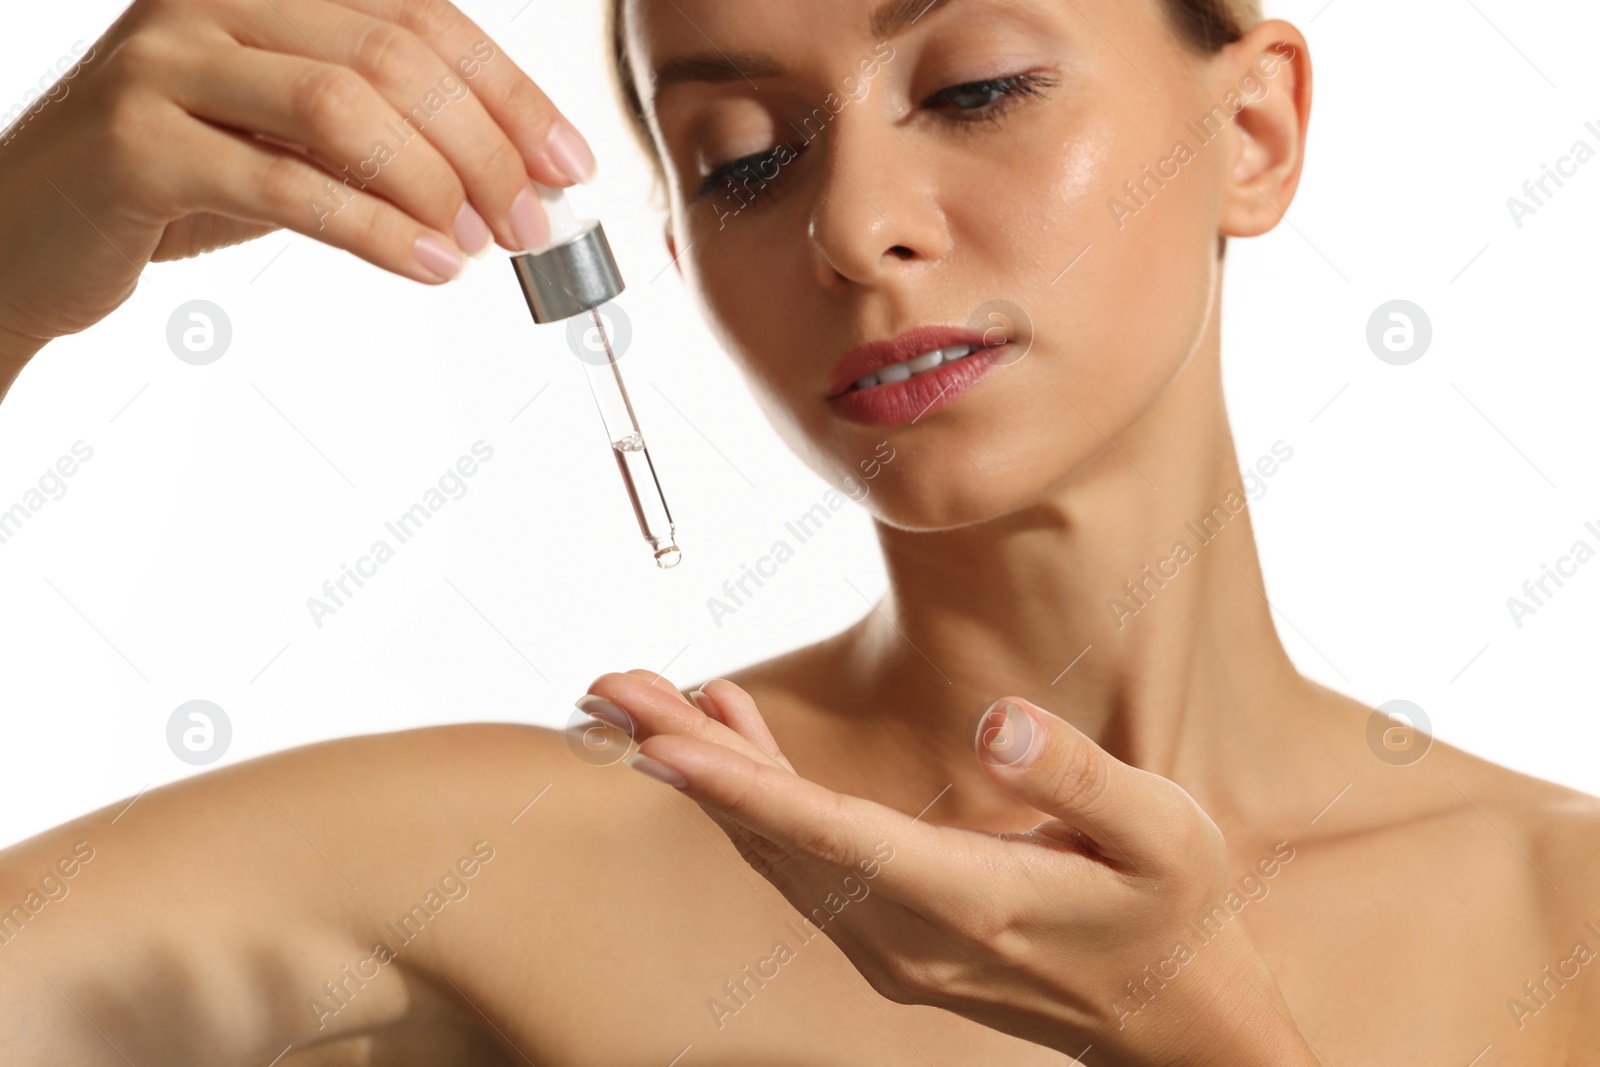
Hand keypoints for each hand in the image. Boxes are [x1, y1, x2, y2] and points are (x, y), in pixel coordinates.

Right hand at [0, 0, 594, 366]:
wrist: (26, 232)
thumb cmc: (174, 181)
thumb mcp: (288, 138)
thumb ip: (380, 135)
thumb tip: (511, 175)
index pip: (419, 18)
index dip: (509, 93)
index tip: (568, 163)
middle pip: (394, 56)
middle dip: (486, 147)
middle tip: (532, 222)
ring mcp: (165, 58)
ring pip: (346, 107)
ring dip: (438, 185)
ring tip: (483, 246)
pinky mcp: (136, 139)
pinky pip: (286, 182)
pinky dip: (376, 230)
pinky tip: (430, 267)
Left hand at [580, 672, 1320, 1066]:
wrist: (1174, 1018)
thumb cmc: (1171, 910)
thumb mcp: (1161, 832)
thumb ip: (1075, 777)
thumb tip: (992, 720)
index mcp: (970, 901)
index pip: (831, 836)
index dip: (740, 786)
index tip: (658, 743)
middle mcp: (909, 934)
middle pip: (773, 838)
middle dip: (683, 759)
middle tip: (606, 690)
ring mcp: (893, 946)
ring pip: (774, 850)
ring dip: (706, 774)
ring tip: (641, 699)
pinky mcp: (891, 938)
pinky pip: (802, 862)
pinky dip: (755, 797)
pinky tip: (731, 735)